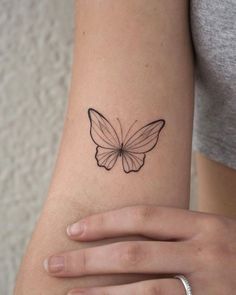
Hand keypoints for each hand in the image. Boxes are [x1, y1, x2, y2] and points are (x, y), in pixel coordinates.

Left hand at [44, 205, 235, 293]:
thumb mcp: (213, 234)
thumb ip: (179, 233)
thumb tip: (128, 234)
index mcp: (206, 226)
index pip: (143, 216)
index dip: (104, 222)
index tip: (73, 230)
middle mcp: (207, 253)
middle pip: (134, 254)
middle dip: (88, 259)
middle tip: (54, 263)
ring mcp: (211, 289)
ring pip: (145, 292)